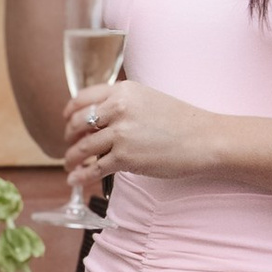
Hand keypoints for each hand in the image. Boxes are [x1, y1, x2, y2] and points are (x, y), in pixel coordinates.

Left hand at [63, 75, 215, 189]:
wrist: (205, 139)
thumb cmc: (181, 121)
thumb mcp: (148, 99)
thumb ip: (122, 103)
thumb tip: (97, 118)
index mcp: (123, 91)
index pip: (82, 98)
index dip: (70, 111)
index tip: (66, 119)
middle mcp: (118, 108)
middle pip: (77, 123)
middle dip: (69, 137)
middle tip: (69, 144)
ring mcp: (121, 133)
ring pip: (82, 147)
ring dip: (71, 158)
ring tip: (69, 165)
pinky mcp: (125, 157)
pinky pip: (93, 168)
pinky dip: (80, 176)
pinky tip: (74, 180)